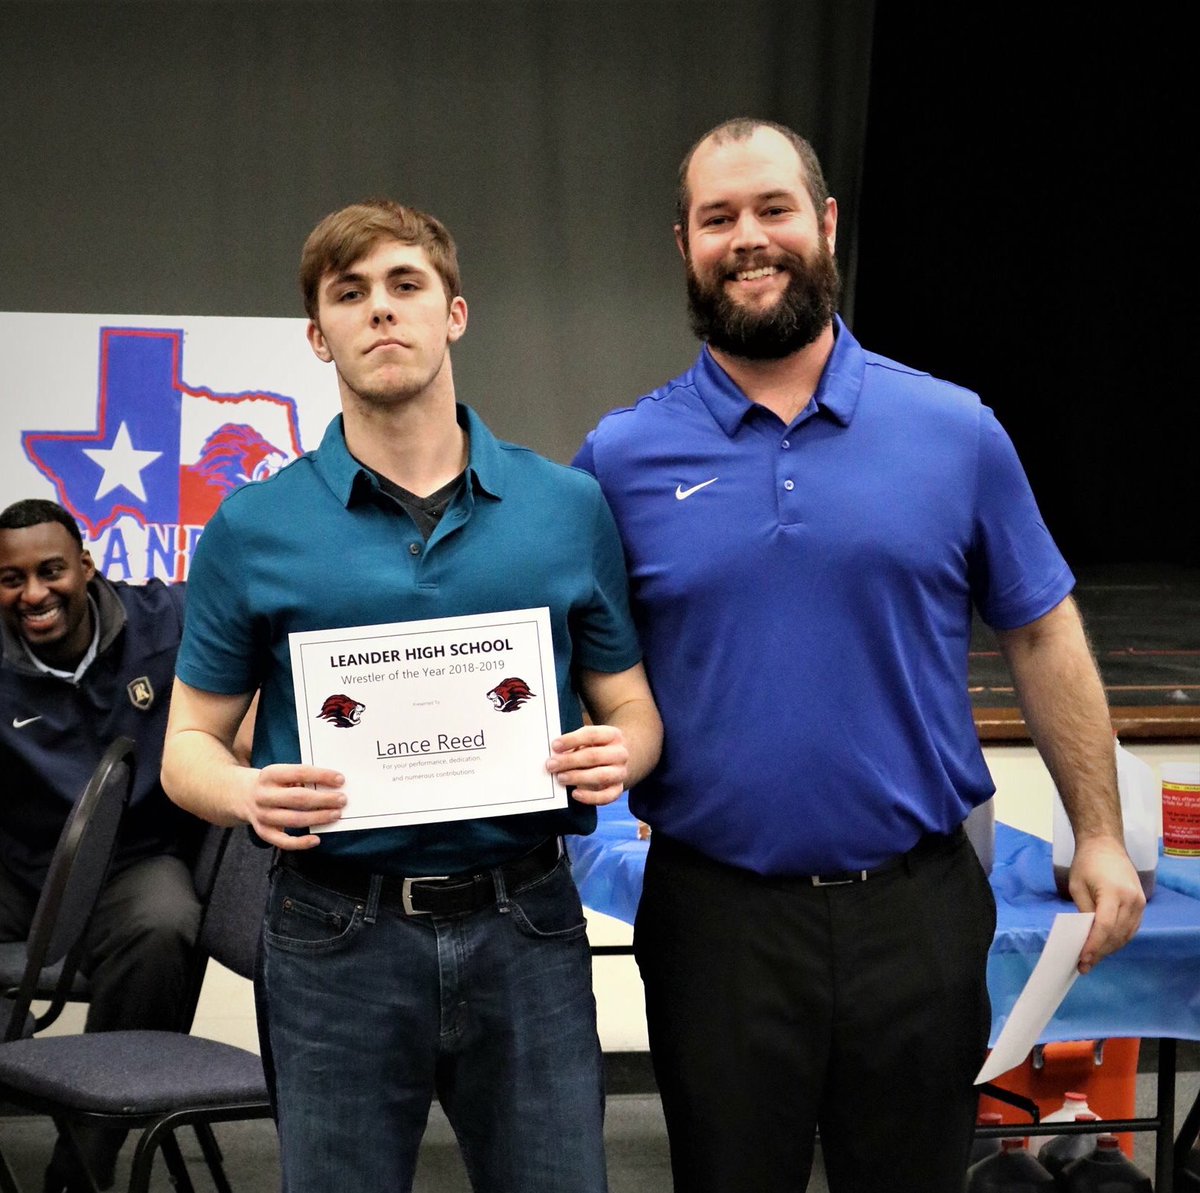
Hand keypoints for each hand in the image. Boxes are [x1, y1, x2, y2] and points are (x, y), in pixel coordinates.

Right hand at [238, 763, 345, 849]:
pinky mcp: (263, 832)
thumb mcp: (281, 773)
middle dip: (324, 800)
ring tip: (336, 814)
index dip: (321, 775)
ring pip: (294, 819)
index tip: (340, 779)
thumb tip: (330, 787)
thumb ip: (301, 778)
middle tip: (342, 800)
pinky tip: (316, 839)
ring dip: (318, 818)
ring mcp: (262, 815)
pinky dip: (301, 842)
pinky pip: (283, 841)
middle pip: (298, 798)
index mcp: (270, 774)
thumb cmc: (272, 783)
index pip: (299, 772)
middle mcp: (263, 795)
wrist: (240, 794)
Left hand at [545, 724, 628, 805]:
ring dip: (577, 777)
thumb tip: (554, 753)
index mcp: (613, 735)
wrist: (615, 760)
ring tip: (560, 778)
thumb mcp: (587, 739)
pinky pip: (607, 796)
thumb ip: (573, 744)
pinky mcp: (618, 789)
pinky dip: (590, 797)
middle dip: (570, 761)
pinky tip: (575, 793)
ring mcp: (620, 772)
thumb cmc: (594, 747)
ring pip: (601, 776)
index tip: (554, 745)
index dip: (572, 740)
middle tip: (551, 764)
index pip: (592, 735)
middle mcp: (620, 753)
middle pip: (594, 756)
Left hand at [1066, 834, 1145, 973]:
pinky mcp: (1142, 904)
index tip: (1083, 959)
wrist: (1105, 844)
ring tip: (1093, 958)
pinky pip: (1131, 928)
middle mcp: (1131, 900)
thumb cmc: (1086, 863)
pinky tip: (1105, 945)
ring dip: (1110, 948)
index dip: (1094, 946)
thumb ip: (1083, 911)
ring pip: (1126, 935)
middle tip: (1084, 965)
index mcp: (1113, 894)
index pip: (1104, 927)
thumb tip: (1085, 936)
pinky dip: (1118, 939)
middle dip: (1100, 952)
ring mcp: (1140, 903)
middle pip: (1116, 935)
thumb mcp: (1077, 887)